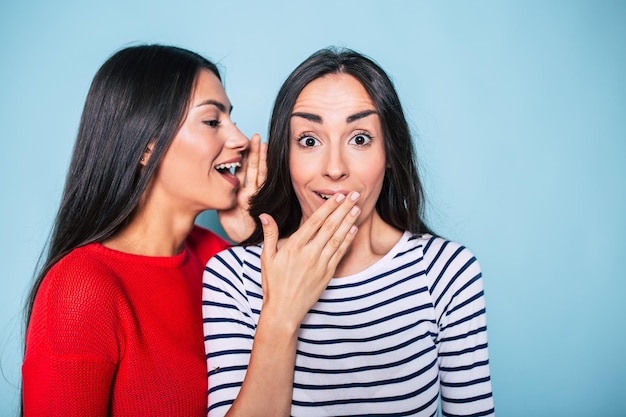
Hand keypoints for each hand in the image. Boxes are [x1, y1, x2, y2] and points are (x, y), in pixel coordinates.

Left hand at [218, 133, 266, 241]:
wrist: (244, 241)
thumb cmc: (236, 228)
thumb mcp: (223, 209)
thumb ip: (221, 197)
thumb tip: (209, 185)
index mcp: (238, 190)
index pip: (240, 170)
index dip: (240, 156)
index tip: (239, 142)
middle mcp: (248, 190)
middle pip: (251, 166)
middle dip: (252, 151)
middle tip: (254, 136)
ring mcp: (253, 194)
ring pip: (257, 171)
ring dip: (259, 156)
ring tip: (261, 142)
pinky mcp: (256, 199)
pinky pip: (261, 182)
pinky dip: (264, 169)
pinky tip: (267, 159)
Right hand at [258, 192, 360, 328]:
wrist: (284, 310)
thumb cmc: (274, 284)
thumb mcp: (267, 258)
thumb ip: (269, 234)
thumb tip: (265, 215)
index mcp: (294, 246)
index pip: (315, 221)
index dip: (328, 207)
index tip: (337, 196)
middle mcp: (309, 253)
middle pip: (330, 226)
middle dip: (343, 209)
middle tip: (353, 195)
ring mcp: (320, 264)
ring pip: (337, 238)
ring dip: (348, 222)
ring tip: (357, 208)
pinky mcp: (327, 274)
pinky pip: (340, 254)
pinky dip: (348, 241)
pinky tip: (354, 230)